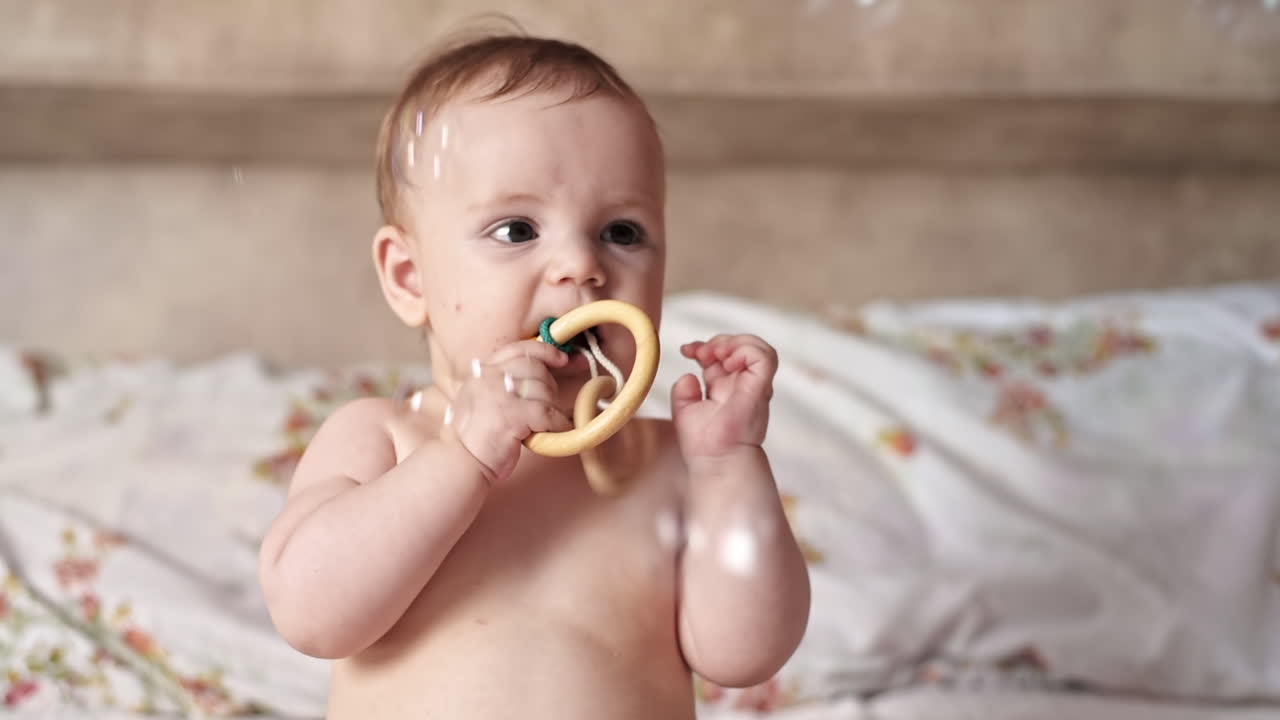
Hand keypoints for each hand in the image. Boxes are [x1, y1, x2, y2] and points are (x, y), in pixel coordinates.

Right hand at [442, 340, 572, 485]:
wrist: (461, 462)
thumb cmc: (474, 437)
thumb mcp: (479, 399)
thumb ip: (498, 384)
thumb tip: (536, 375)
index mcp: (483, 372)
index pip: (518, 349)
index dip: (545, 351)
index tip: (561, 358)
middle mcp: (490, 378)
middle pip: (536, 369)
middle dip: (550, 386)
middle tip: (550, 404)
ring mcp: (500, 395)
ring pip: (544, 391)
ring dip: (553, 408)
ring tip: (547, 423)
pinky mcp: (512, 415)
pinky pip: (547, 413)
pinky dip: (558, 422)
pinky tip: (556, 430)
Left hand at [671, 334, 777, 460]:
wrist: (715, 462)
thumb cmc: (702, 445)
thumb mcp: (684, 410)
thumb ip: (684, 391)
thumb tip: (689, 375)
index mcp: (724, 387)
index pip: (722, 355)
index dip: (705, 346)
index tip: (686, 350)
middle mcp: (741, 384)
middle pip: (739, 347)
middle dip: (718, 342)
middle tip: (699, 353)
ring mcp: (753, 385)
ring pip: (758, 348)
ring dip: (735, 342)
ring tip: (717, 354)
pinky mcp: (760, 388)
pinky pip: (765, 357)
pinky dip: (746, 350)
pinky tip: (728, 362)